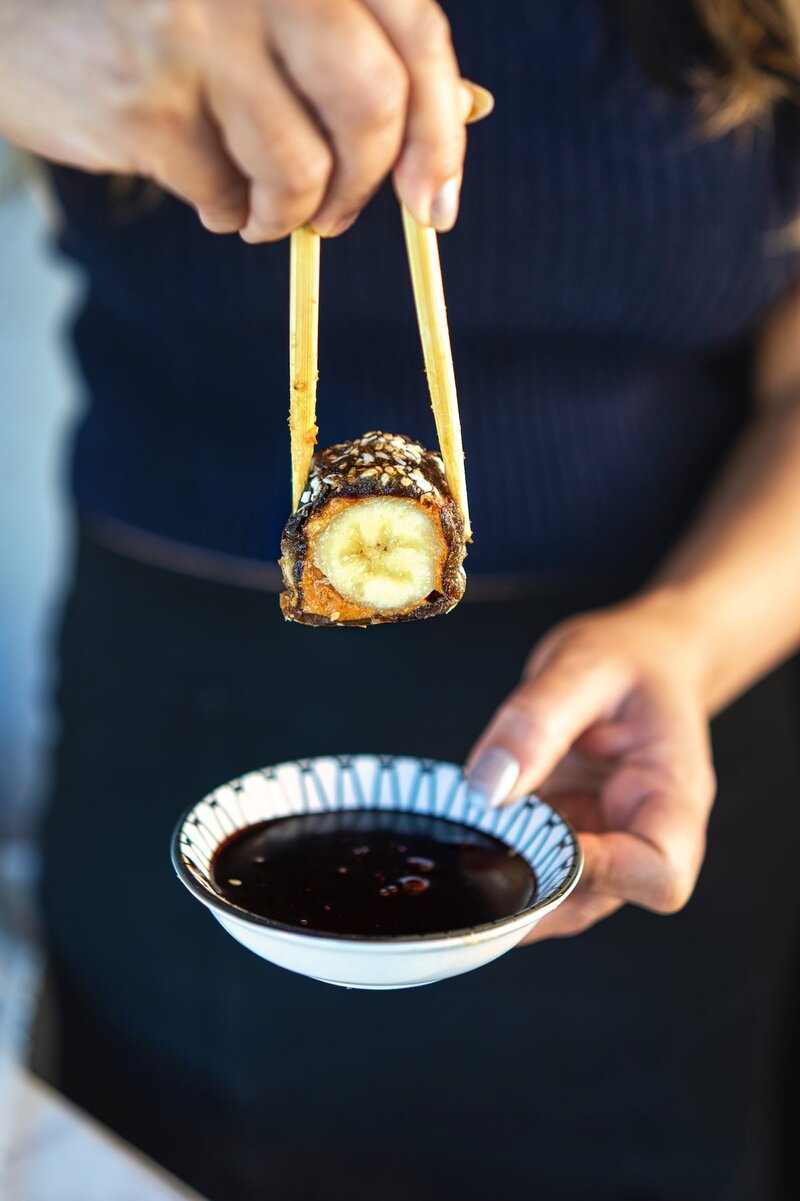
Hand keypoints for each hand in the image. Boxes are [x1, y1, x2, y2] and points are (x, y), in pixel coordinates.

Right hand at [0, 0, 472, 238]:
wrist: (22, 15)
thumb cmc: (163, 16)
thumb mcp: (269, 7)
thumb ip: (358, 45)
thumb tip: (463, 111)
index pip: (415, 31)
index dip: (440, 131)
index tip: (436, 204)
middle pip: (371, 103)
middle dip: (366, 184)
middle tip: (341, 215)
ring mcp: (198, 28)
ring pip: (301, 167)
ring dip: (292, 213)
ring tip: (267, 213)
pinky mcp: (148, 96)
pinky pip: (228, 195)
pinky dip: (232, 214)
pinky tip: (215, 198)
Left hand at [466, 594, 717, 940]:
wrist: (641, 656)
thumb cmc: (630, 659)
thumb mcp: (582, 666)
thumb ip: (535, 722)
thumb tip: (488, 787)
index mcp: (672, 796)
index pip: (660, 876)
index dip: (601, 876)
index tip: (538, 838)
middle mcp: (641, 833)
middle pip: (597, 902)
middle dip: (530, 892)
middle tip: (470, 853)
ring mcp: (603, 841)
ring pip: (558, 899)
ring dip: (506, 881)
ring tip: (460, 842)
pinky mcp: (567, 835)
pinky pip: (534, 867)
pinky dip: (496, 860)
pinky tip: (462, 833)